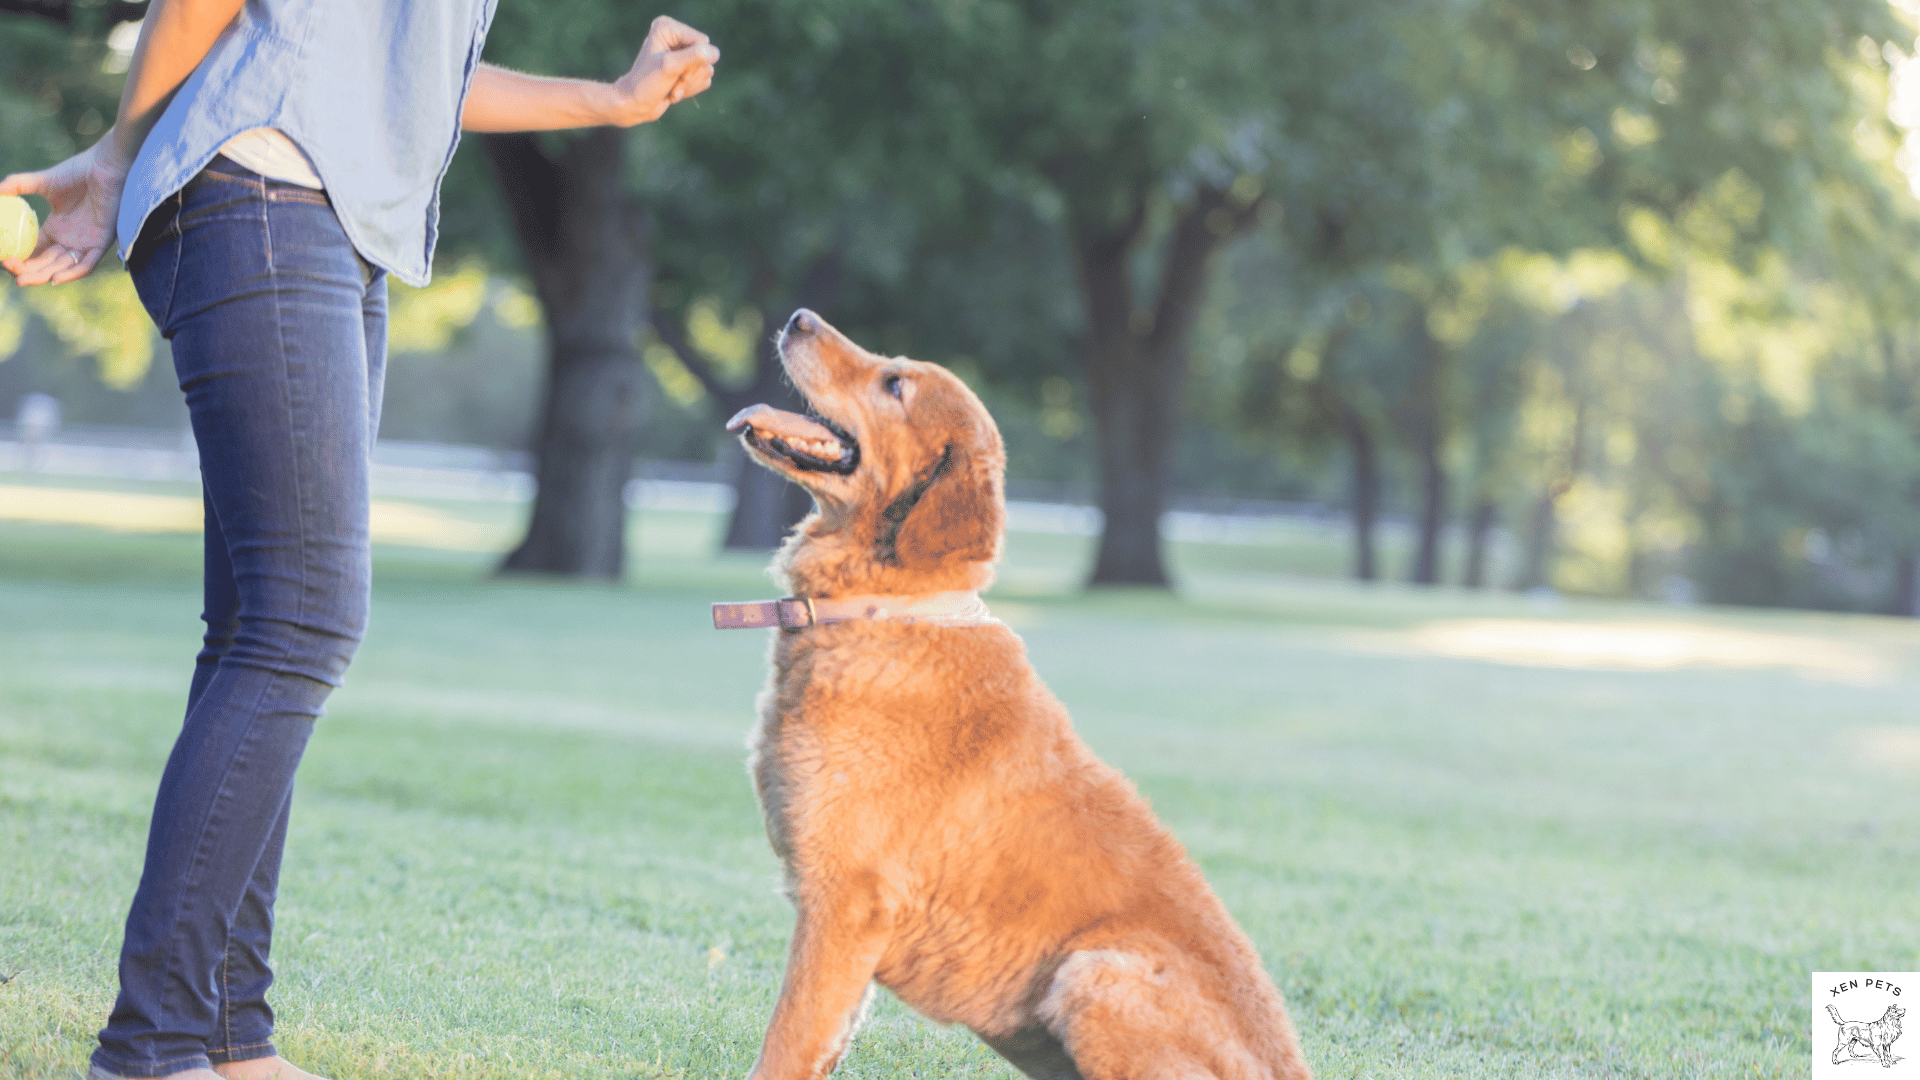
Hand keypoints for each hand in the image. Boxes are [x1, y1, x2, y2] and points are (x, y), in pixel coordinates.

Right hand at [1, 136, 129, 285]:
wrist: (104, 167)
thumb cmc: (77, 172)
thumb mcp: (41, 182)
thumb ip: (17, 186)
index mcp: (56, 229)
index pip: (35, 251)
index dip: (20, 258)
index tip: (3, 259)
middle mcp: (69, 240)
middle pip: (46, 263)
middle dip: (28, 272)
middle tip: (11, 273)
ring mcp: (85, 243)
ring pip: (62, 267)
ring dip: (43, 276)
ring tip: (22, 279)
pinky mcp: (101, 243)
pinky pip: (86, 265)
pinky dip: (71, 274)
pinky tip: (54, 278)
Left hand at [609, 15, 718, 125]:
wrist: (635, 105)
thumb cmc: (646, 84)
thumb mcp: (670, 67)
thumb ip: (694, 57)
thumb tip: (715, 53)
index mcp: (668, 28)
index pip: (701, 41)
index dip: (694, 60)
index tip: (676, 71)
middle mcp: (677, 38)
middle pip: (705, 56)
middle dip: (690, 75)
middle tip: (673, 81)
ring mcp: (683, 55)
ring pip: (706, 70)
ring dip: (689, 85)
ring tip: (671, 88)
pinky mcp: (687, 70)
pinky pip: (704, 80)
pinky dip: (691, 90)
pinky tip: (674, 92)